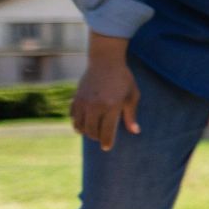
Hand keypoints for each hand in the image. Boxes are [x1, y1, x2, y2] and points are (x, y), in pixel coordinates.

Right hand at [70, 34, 139, 150]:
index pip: (107, 131)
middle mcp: (95, 106)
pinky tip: (84, 123)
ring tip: (93, 131)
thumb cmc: (123, 78)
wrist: (105, 61)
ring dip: (86, 131)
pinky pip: (73, 117)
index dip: (107, 142)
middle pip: (92, 131)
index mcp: (112, 106)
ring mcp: (83, 102)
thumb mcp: (132, 95)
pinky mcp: (76, 98)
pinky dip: (77, 122)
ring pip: (80, 126)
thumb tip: (135, 131)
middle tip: (102, 138)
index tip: (107, 147)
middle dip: (97, 137)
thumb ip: (131, 115)